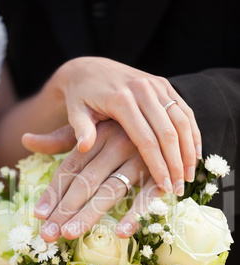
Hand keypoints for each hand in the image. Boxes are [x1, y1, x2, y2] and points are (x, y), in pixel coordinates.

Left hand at [23, 121, 156, 240]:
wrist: (160, 108)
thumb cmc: (121, 125)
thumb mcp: (90, 127)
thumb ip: (60, 139)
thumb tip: (26, 140)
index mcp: (97, 135)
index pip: (70, 167)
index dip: (53, 191)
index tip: (39, 215)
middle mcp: (117, 144)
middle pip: (86, 181)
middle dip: (66, 209)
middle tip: (49, 234)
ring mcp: (140, 158)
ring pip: (111, 189)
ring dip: (91, 213)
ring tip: (71, 234)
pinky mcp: (160, 171)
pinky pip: (147, 195)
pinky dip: (136, 212)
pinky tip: (122, 231)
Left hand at [53, 56, 201, 194]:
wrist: (89, 69)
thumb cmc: (80, 97)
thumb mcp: (75, 112)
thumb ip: (80, 128)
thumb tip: (84, 147)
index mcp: (122, 99)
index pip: (146, 139)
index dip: (158, 165)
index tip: (165, 187)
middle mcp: (143, 89)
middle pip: (168, 132)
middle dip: (176, 163)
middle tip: (180, 189)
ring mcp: (156, 85)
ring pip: (182, 121)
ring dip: (189, 150)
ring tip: (189, 176)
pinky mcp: (164, 85)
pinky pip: (185, 110)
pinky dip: (193, 133)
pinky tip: (195, 154)